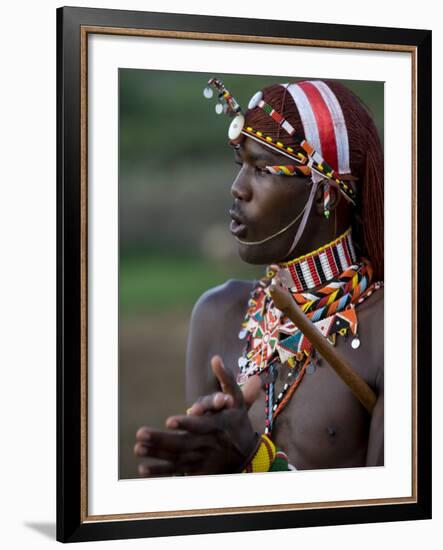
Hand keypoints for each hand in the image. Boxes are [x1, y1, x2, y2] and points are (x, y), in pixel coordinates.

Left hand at [134, 355, 259, 476]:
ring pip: (177, 458)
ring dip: (156, 455)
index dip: (185, 424)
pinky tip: (144, 469)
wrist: (248, 456)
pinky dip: (161, 473)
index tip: (169, 421)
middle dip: (161, 440)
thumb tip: (215, 358)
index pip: (200, 425)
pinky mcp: (198, 471)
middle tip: (141, 434)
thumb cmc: (238, 422)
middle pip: (183, 444)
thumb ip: (226, 379)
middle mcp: (209, 444)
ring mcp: (203, 460)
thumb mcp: (237, 400)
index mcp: (218, 425)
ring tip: (138, 448)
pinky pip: (177, 473)